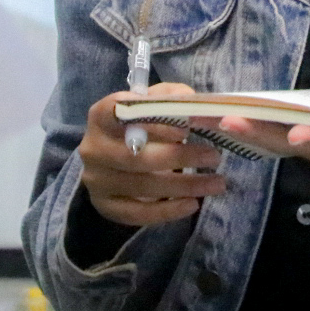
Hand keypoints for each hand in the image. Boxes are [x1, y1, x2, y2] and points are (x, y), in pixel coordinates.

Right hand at [79, 82, 228, 225]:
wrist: (112, 155)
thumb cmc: (139, 123)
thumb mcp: (153, 102)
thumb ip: (173, 97)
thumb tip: (198, 106)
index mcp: (101, 115)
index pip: (123, 115)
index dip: (154, 122)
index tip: (186, 129)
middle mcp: (93, 148)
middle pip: (136, 156)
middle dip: (180, 157)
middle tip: (214, 156)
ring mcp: (96, 180)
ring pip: (142, 186)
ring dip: (184, 186)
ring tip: (216, 183)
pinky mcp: (105, 205)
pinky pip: (137, 213)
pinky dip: (167, 211)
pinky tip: (192, 204)